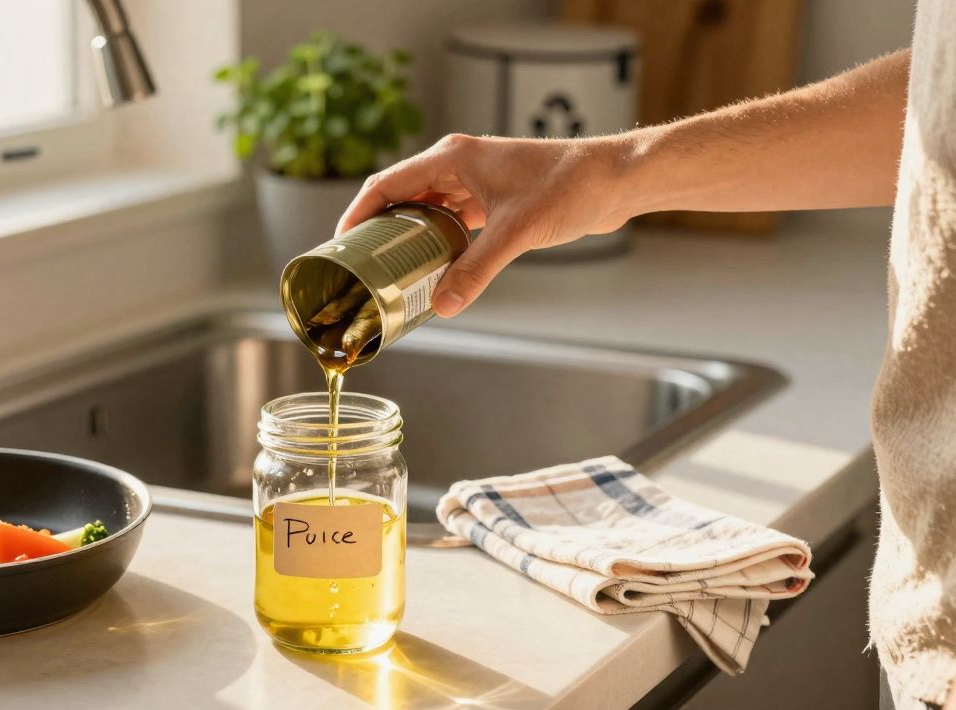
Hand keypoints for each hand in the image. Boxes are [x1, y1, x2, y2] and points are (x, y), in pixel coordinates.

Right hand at [336, 134, 637, 317]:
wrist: (616, 180)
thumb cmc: (570, 187)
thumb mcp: (515, 233)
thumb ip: (475, 270)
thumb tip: (444, 306)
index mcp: (452, 157)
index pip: (387, 184)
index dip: (358, 214)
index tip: (339, 244)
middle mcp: (458, 164)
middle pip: (402, 197)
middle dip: (380, 230)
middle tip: (361, 266)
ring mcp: (476, 180)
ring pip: (428, 210)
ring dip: (410, 238)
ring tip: (391, 271)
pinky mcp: (494, 198)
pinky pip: (452, 220)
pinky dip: (440, 242)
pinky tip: (434, 267)